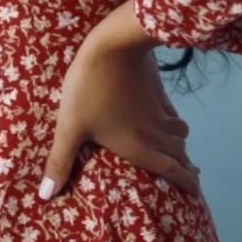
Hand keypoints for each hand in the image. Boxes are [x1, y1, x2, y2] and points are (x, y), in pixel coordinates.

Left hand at [39, 37, 200, 199]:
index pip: (172, 171)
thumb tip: (46, 195)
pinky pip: (174, 113)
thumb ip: (61, 160)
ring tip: (180, 153)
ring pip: (180, 133)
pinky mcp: (158, 91)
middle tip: (190, 178)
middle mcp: (154, 133)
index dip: (186, 184)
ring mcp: (158, 111)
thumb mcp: (70, 126)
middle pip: (179, 154)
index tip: (196, 195)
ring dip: (182, 146)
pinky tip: (169, 121)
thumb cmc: (90, 88)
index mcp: (138, 147)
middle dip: (187, 168)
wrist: (114, 46)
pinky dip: (176, 123)